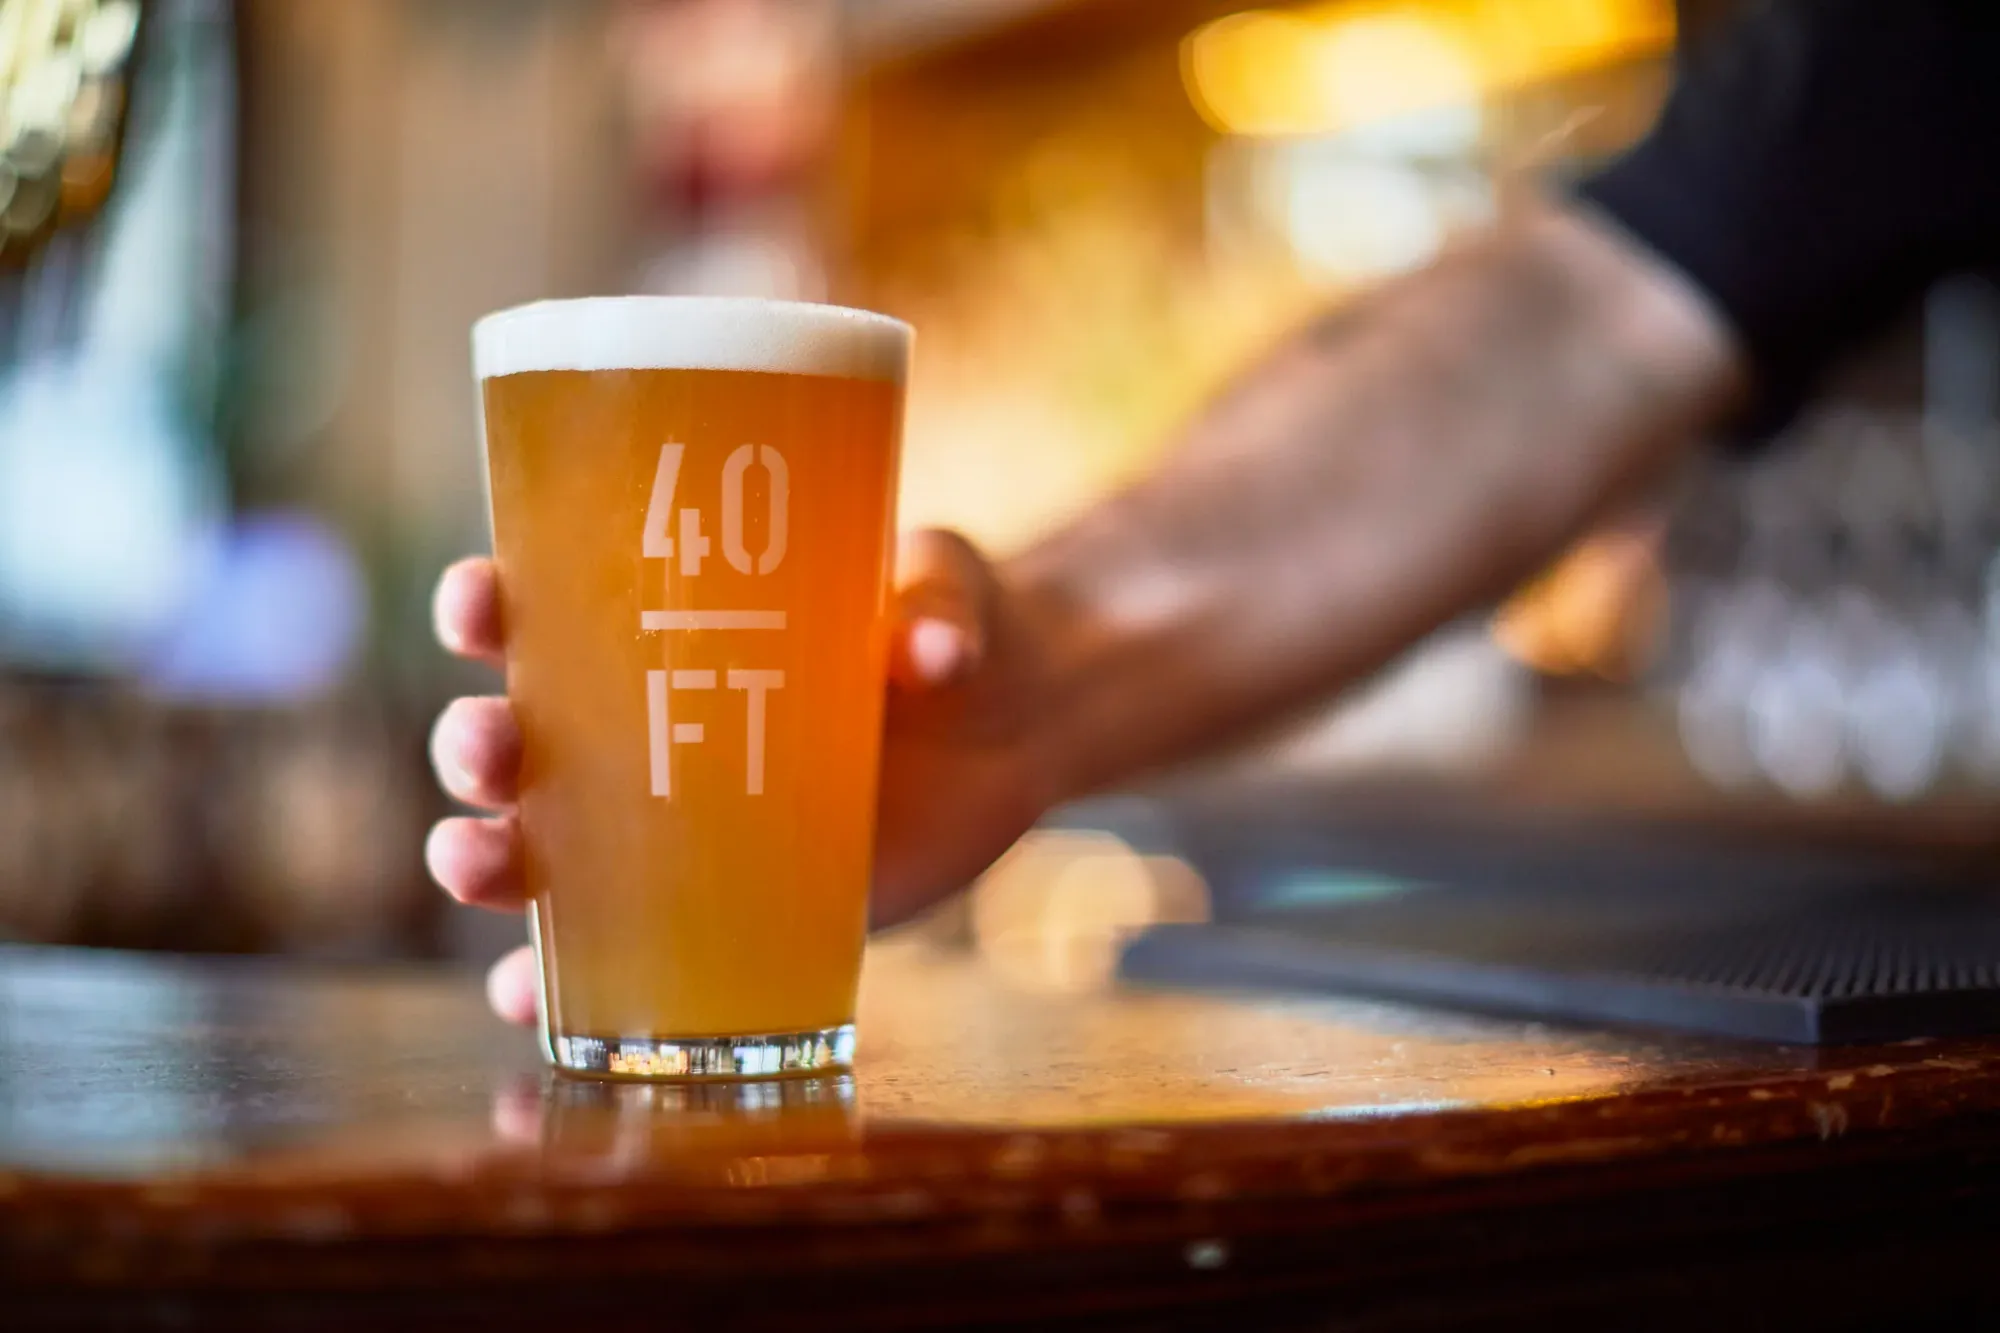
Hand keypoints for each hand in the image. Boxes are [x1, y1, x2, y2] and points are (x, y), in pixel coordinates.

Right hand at [426, 530, 1065, 1024]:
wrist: (1012, 722)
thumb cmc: (950, 627)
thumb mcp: (946, 591)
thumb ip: (939, 609)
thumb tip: (932, 650)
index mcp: (666, 624)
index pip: (540, 608)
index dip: (487, 606)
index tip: (482, 603)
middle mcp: (639, 726)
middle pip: (512, 739)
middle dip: (474, 745)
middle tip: (494, 750)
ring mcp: (672, 829)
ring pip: (533, 850)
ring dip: (481, 859)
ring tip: (481, 865)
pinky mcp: (719, 910)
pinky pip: (608, 958)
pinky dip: (552, 983)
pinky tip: (528, 998)